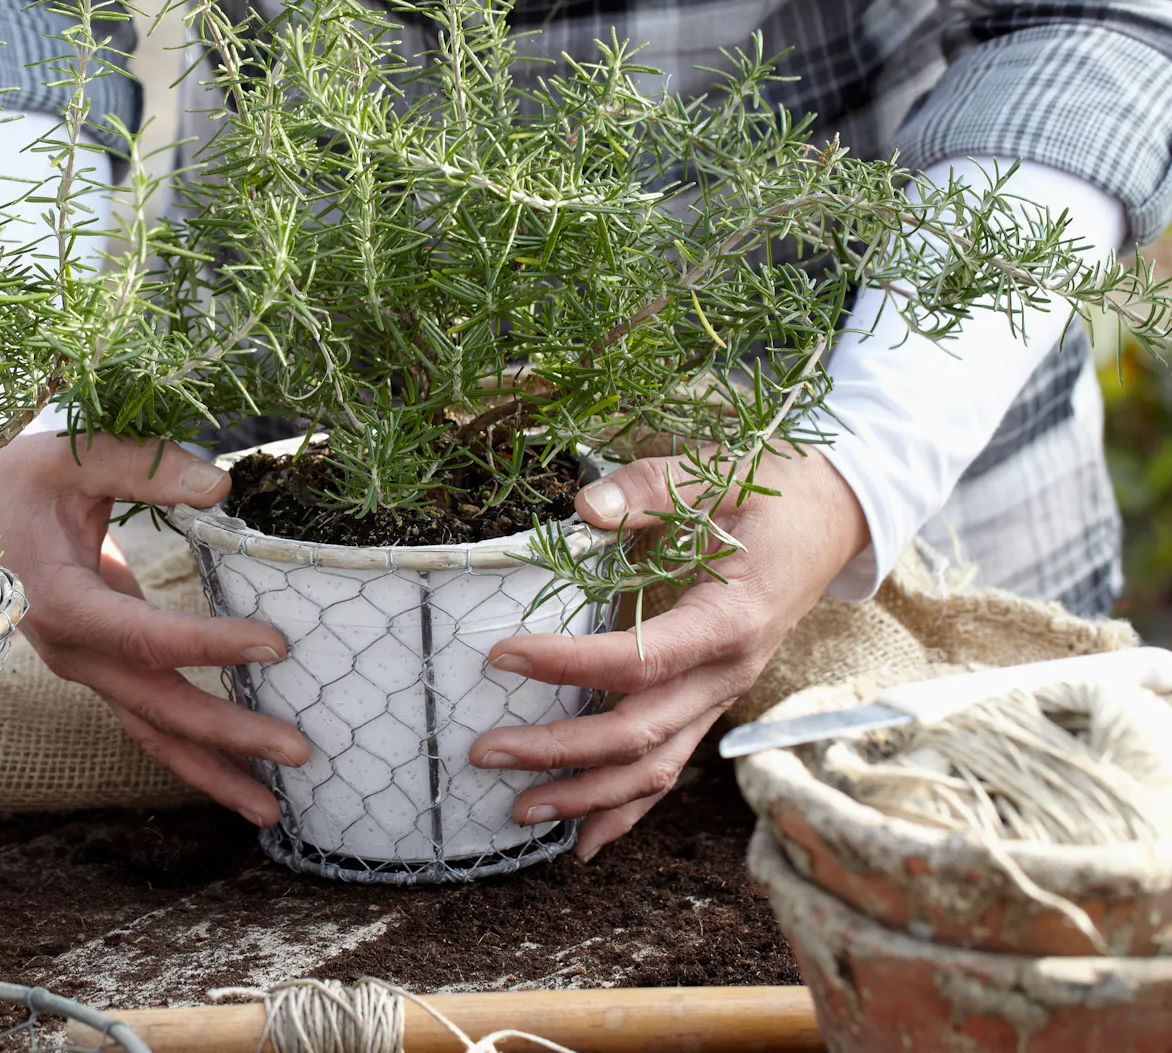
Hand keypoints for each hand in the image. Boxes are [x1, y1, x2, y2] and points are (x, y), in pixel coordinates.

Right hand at [0, 432, 306, 825]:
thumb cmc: (16, 478)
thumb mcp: (74, 456)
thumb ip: (145, 468)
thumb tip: (221, 486)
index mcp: (62, 602)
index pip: (144, 637)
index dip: (209, 645)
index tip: (275, 645)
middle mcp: (71, 651)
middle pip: (156, 707)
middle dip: (228, 735)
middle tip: (299, 750)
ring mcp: (83, 669)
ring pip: (150, 732)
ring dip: (211, 770)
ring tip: (273, 808)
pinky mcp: (98, 668)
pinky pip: (147, 720)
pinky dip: (192, 750)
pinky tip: (239, 772)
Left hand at [471, 447, 868, 860]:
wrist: (832, 514)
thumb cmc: (771, 489)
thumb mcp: (719, 472)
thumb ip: (651, 487)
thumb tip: (585, 506)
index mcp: (729, 621)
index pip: (639, 660)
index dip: (568, 664)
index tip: (502, 655)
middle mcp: (728, 675)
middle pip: (640, 734)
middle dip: (560, 751)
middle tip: (484, 750)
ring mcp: (720, 697)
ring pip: (655, 770)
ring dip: (587, 797)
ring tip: (517, 810)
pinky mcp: (708, 703)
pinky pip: (668, 769)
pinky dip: (626, 811)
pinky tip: (581, 843)